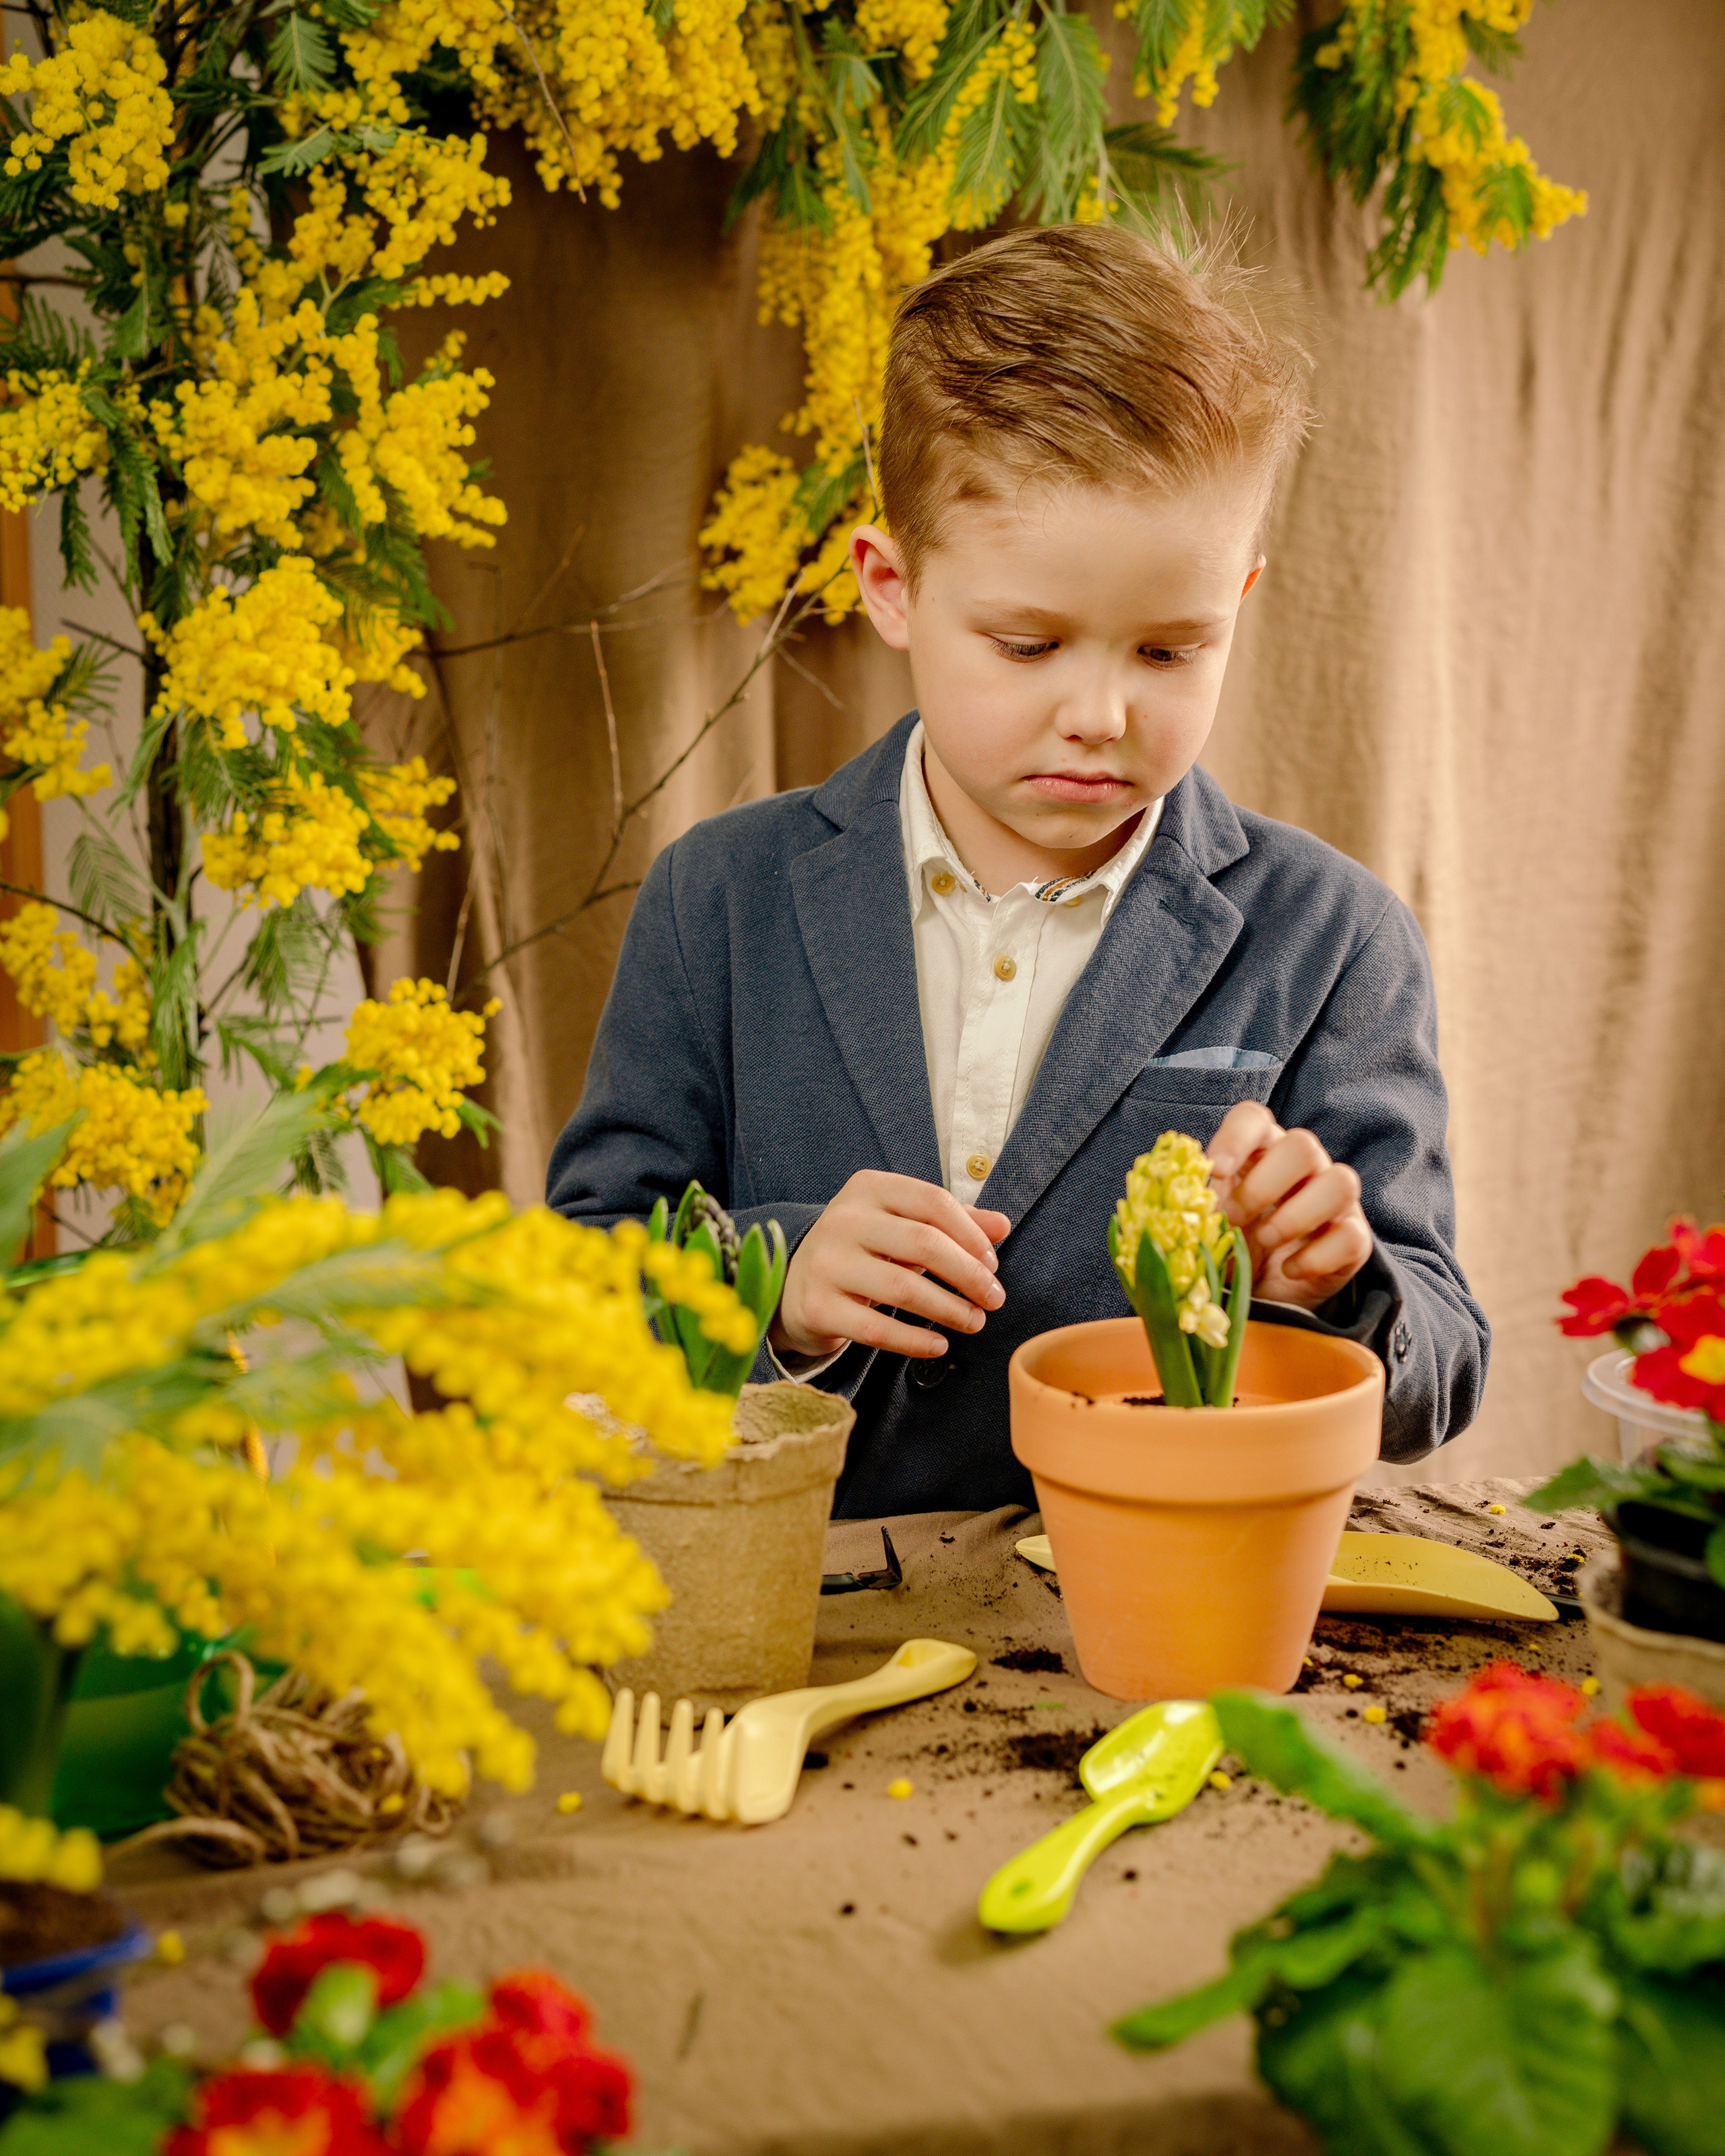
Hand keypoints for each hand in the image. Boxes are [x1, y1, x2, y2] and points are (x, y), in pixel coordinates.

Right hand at [770, 1171, 1010, 1360]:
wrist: (796, 1283)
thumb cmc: (864, 1248)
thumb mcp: (902, 1224)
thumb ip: (952, 1222)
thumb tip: (1002, 1225)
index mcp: (868, 1188)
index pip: (933, 1202)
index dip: (972, 1235)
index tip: (993, 1264)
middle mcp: (843, 1219)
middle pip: (923, 1244)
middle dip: (968, 1275)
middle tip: (995, 1299)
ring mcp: (826, 1263)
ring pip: (903, 1288)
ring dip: (949, 1310)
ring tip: (975, 1322)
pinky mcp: (816, 1306)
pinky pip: (876, 1330)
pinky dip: (914, 1341)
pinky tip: (939, 1346)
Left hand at [1206, 1104, 1371, 1310]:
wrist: (1262, 1290)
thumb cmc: (1231, 1242)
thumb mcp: (1207, 1222)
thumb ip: (1193, 1206)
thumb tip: (1170, 1205)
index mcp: (1259, 1150)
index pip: (1254, 1118)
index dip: (1236, 1138)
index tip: (1215, 1169)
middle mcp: (1303, 1165)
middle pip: (1302, 1145)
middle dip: (1263, 1185)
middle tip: (1235, 1219)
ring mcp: (1334, 1200)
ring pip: (1341, 1181)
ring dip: (1297, 1215)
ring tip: (1266, 1240)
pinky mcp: (1352, 1239)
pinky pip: (1353, 1237)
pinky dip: (1317, 1257)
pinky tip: (1289, 1270)